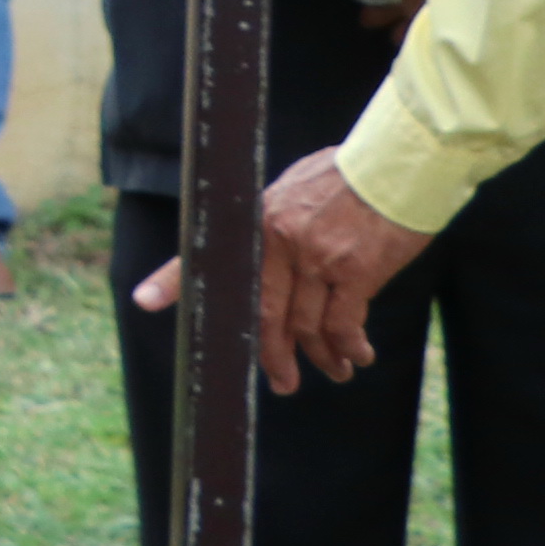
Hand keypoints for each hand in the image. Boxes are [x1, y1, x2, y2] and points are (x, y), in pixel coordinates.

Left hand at [135, 147, 428, 389]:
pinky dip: (348, 347)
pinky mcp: (355, 271)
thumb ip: (275, 222)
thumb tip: (269, 251)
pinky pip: (343, 324)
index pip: (207, 254)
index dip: (172, 280)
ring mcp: (316, 258)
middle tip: (282, 382)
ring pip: (306, 326)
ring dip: (320, 357)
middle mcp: (279, 241)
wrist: (398, 163)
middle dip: (272, 355)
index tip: (145, 301)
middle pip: (263, 313)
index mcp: (258, 218)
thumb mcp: (293, 188)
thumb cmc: (350, 174)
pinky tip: (358, 356)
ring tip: (334, 371)